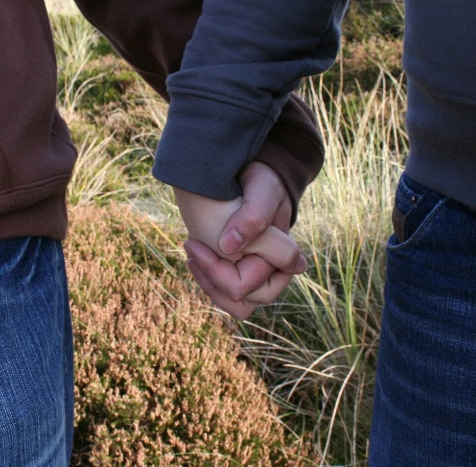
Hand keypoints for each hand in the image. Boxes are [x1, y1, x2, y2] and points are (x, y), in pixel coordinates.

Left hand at [175, 162, 306, 319]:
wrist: (246, 171)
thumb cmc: (260, 180)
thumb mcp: (263, 189)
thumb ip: (255, 216)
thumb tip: (228, 247)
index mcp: (282, 259)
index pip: (257, 289)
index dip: (226, 272)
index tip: (211, 242)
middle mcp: (268, 270)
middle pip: (242, 304)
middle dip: (214, 281)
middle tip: (194, 249)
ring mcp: (251, 270)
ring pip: (231, 302)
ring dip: (208, 284)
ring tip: (193, 256)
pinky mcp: (235, 266)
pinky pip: (220, 288)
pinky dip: (205, 274)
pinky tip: (194, 251)